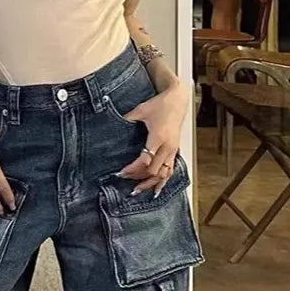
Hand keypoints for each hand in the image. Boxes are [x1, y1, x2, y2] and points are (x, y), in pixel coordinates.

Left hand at [118, 81, 189, 195]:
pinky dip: (162, 181)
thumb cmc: (160, 104)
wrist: (178, 100)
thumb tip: (111, 126)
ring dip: (150, 183)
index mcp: (158, 136)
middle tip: (125, 179)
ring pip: (163, 174)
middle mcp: (167, 146)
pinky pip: (170, 170)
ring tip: (137, 190)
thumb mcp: (141, 109)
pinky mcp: (175, 151)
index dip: (133, 168)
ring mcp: (173, 150)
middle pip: (154, 170)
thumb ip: (127, 119)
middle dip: (139, 177)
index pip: (146, 159)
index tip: (122, 172)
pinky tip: (155, 190)